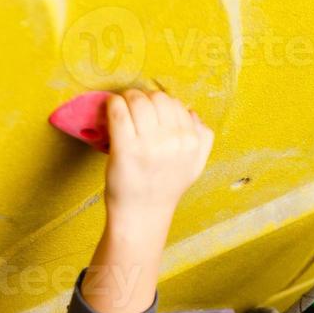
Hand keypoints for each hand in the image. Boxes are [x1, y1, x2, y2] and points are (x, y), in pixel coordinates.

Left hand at [104, 90, 212, 223]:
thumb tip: (192, 112)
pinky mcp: (124, 148)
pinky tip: (111, 109)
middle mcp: (172, 141)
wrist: (142, 215)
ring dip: (127, 98)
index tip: (150, 111)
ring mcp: (148, 144)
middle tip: (134, 106)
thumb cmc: (165, 189)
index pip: (176, 105)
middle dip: (144, 97)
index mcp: (191, 142)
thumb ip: (203, 138)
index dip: (160, 104)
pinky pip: (118, 111)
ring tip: (122, 106)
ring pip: (138, 100)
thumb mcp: (195, 166)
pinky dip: (113, 104)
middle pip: (157, 98)